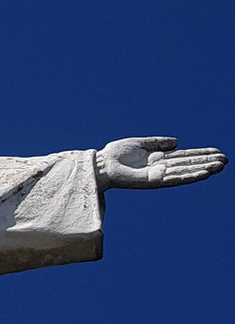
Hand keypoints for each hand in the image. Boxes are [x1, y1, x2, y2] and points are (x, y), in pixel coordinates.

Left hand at [96, 137, 225, 189]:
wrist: (101, 164)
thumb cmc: (116, 154)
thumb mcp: (140, 143)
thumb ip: (158, 142)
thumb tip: (178, 142)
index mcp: (158, 157)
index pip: (184, 155)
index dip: (200, 153)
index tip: (217, 151)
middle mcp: (161, 167)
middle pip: (189, 163)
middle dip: (206, 161)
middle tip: (226, 160)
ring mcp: (159, 175)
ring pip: (186, 171)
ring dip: (203, 169)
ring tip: (220, 166)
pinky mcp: (154, 181)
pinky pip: (175, 179)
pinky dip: (190, 176)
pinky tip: (203, 173)